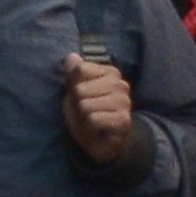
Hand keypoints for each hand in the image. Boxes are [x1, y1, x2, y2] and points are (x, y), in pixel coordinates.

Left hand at [58, 51, 135, 167]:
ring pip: (86, 105)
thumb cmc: (87, 112)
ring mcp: (124, 102)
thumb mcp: (75, 91)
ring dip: (84, 116)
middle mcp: (121, 85)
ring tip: (92, 120)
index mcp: (111, 73)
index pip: (80, 69)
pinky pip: (94, 119)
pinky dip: (90, 127)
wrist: (100, 140)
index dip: (74, 86)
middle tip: (86, 111)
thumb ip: (73, 73)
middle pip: (80, 89)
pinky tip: (98, 128)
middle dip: (78, 103)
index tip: (82, 96)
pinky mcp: (124, 120)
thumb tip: (71, 56)